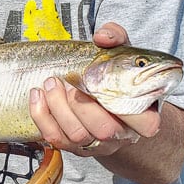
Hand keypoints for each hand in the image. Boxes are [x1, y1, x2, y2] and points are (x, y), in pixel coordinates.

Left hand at [27, 22, 159, 156]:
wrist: (103, 95)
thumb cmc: (114, 75)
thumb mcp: (121, 52)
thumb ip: (116, 37)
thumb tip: (102, 37)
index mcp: (142, 116)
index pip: (146, 125)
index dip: (127, 110)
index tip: (105, 86)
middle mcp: (121, 134)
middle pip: (104, 130)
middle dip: (81, 103)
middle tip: (69, 79)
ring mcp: (96, 144)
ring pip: (77, 135)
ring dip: (58, 106)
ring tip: (51, 82)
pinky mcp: (73, 146)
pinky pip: (55, 138)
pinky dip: (42, 116)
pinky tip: (38, 95)